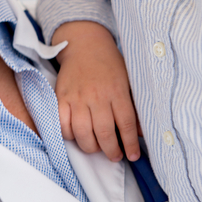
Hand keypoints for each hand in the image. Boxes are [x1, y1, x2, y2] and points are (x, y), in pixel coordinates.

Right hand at [52, 21, 140, 161]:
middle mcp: (97, 95)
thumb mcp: (128, 80)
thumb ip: (134, 106)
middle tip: (115, 156)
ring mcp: (77, 97)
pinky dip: (69, 136)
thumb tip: (140, 132)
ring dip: (91, 147)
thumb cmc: (109, 64)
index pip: (126, 123)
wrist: (84, 45)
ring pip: (82, 133)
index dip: (130, 143)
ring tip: (97, 148)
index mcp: (117, 90)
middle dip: (111, 151)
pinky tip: (78, 135)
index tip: (133, 155)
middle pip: (104, 133)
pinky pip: (63, 125)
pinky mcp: (61, 98)